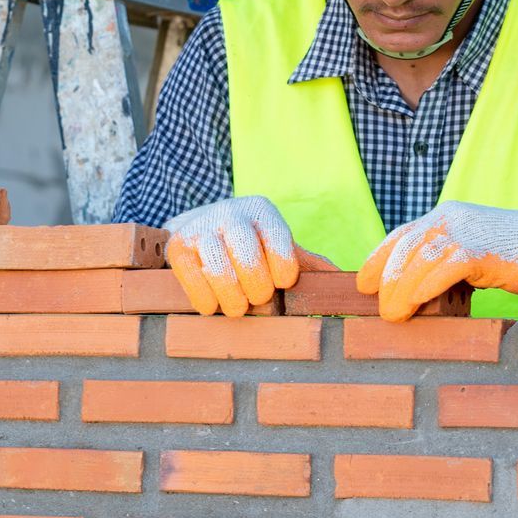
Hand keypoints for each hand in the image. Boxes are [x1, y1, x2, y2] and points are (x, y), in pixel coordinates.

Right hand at [164, 196, 335, 316]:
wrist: (197, 229)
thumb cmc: (248, 245)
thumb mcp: (276, 245)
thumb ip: (306, 263)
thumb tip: (341, 281)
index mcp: (261, 210)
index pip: (279, 242)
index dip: (284, 272)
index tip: (282, 283)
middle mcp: (230, 213)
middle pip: (250, 260)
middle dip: (258, 290)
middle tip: (259, 298)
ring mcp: (200, 229)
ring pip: (221, 273)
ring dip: (234, 300)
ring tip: (238, 307)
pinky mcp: (177, 248)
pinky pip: (195, 284)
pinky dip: (208, 303)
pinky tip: (214, 304)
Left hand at [356, 201, 517, 322]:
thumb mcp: (475, 253)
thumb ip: (448, 264)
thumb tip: (421, 295)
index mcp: (447, 217)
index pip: (402, 237)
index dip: (379, 260)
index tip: (363, 284)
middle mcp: (450, 218)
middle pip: (405, 249)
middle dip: (386, 280)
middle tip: (379, 309)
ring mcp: (466, 231)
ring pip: (419, 260)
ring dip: (401, 290)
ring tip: (392, 316)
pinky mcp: (482, 249)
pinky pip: (446, 268)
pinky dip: (427, 286)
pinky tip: (416, 303)